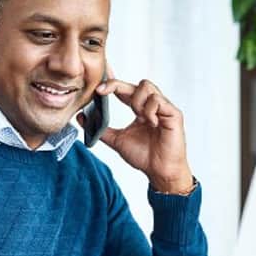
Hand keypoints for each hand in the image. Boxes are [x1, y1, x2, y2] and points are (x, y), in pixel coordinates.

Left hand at [78, 78, 192, 193]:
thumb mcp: (117, 140)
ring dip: (136, 100)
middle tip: (102, 91)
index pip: (125, 89)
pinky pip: (157, 100)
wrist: (160, 172)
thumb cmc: (144, 157)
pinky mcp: (173, 113)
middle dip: (116, 85)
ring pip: (146, 86)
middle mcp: (152, 106)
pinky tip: (149, 123)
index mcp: (140, 109)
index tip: (97, 88)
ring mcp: (163, 108)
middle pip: (135, 83)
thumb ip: (101, 128)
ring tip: (138, 117)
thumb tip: (82, 117)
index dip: (112, 83)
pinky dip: (149, 109)